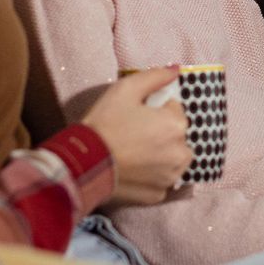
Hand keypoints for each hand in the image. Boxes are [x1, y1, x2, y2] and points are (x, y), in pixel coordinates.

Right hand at [81, 67, 191, 205]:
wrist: (83, 164)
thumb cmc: (104, 123)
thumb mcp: (126, 89)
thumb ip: (156, 76)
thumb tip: (176, 69)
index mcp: (176, 125)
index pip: (174, 110)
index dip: (155, 109)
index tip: (136, 114)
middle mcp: (181, 153)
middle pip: (176, 136)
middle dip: (161, 132)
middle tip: (132, 133)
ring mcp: (170, 177)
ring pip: (172, 159)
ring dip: (160, 154)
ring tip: (133, 152)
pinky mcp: (157, 195)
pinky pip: (160, 180)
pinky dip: (150, 175)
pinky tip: (132, 169)